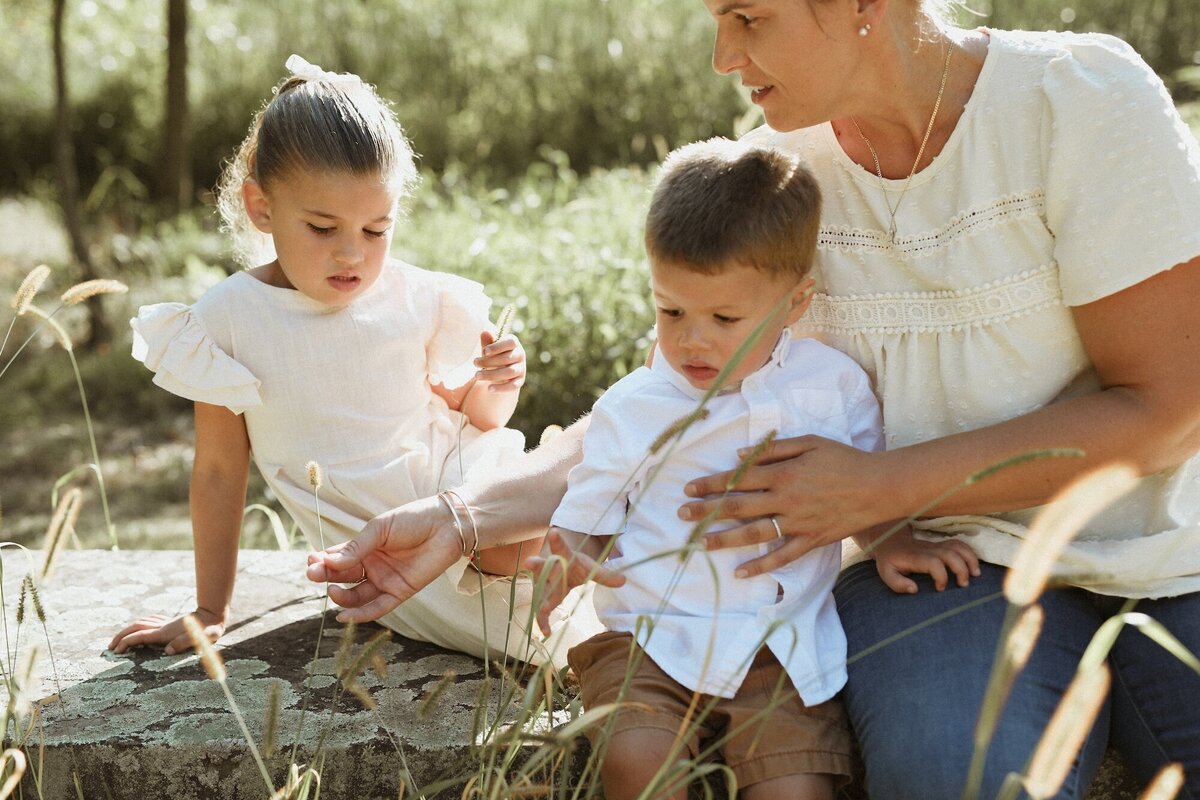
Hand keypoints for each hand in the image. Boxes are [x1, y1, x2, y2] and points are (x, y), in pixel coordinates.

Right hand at [108, 607, 225, 655]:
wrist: (214, 615)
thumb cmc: (208, 630)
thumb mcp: (200, 639)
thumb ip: (184, 643)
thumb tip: (167, 651)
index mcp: (166, 633)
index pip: (140, 636)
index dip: (127, 642)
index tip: (116, 651)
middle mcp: (163, 626)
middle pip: (135, 627)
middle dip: (121, 636)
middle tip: (110, 647)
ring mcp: (166, 622)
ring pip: (141, 622)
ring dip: (127, 630)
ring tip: (118, 639)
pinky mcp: (170, 621)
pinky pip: (150, 620)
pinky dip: (140, 624)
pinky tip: (139, 627)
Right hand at [306, 495, 461, 622]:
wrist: (446, 525)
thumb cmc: (413, 520)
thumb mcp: (380, 529)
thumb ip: (356, 547)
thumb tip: (329, 562)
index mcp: (365, 547)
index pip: (337, 558)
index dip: (322, 561)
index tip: (311, 561)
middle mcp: (372, 566)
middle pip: (343, 577)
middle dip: (326, 577)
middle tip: (313, 575)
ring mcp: (385, 580)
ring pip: (356, 596)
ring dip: (341, 597)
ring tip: (333, 591)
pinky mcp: (400, 592)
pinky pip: (378, 607)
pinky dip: (361, 614)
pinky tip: (344, 616)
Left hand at [474, 331, 524, 392]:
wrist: (501, 372)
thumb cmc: (494, 356)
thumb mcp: (489, 349)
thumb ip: (487, 342)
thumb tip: (484, 332)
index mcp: (514, 343)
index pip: (510, 342)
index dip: (498, 347)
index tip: (485, 352)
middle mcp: (520, 355)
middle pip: (507, 358)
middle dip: (489, 361)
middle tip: (475, 363)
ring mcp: (521, 368)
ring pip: (509, 372)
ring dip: (492, 374)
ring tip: (477, 376)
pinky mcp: (520, 381)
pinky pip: (512, 385)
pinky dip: (501, 388)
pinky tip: (489, 388)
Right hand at [524, 528, 623, 636]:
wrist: (558, 568)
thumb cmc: (574, 566)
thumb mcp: (589, 567)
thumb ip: (605, 574)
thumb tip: (624, 581)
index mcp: (562, 557)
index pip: (560, 548)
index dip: (557, 541)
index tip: (554, 531)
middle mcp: (548, 569)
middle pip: (542, 566)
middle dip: (537, 565)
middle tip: (530, 561)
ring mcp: (542, 584)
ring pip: (539, 590)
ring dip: (540, 599)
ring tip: (543, 609)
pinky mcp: (542, 597)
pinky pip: (541, 610)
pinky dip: (543, 620)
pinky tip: (547, 632)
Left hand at [680, 435, 893, 577]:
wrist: (880, 486)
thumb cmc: (844, 459)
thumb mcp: (810, 442)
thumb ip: (773, 449)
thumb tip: (738, 456)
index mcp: (784, 473)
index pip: (737, 479)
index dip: (710, 484)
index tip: (688, 489)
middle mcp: (786, 499)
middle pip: (738, 506)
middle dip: (707, 511)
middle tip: (682, 515)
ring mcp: (799, 522)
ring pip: (755, 534)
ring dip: (725, 539)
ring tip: (702, 543)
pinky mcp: (812, 540)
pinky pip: (783, 556)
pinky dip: (762, 565)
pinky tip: (741, 572)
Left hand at [865, 525, 980, 593]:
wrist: (890, 541)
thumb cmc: (890, 561)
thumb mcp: (886, 574)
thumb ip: (898, 584)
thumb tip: (915, 589)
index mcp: (915, 557)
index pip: (934, 563)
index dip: (941, 576)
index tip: (940, 589)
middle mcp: (928, 549)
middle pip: (950, 554)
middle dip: (961, 569)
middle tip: (963, 585)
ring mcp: (935, 545)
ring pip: (957, 546)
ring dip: (970, 559)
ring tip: (976, 575)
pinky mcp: (941, 545)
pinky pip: (958, 544)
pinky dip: (969, 553)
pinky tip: (973, 566)